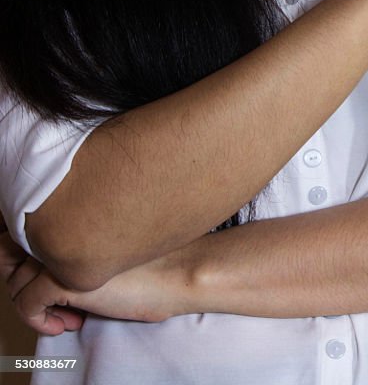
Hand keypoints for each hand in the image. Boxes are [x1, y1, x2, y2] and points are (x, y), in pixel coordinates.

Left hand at [3, 226, 190, 334]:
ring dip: (34, 306)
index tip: (54, 281)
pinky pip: (24, 305)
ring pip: (15, 284)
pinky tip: (66, 323)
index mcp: (74, 214)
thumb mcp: (113, 246)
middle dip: (27, 284)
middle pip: (10, 256)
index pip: (24, 234)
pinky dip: (38, 321)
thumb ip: (83, 243)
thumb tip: (49, 266)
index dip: (32, 261)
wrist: (181, 271)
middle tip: (57, 302)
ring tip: (67, 315)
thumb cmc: (157, 260)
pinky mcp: (61, 279)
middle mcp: (61, 228)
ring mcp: (59, 252)